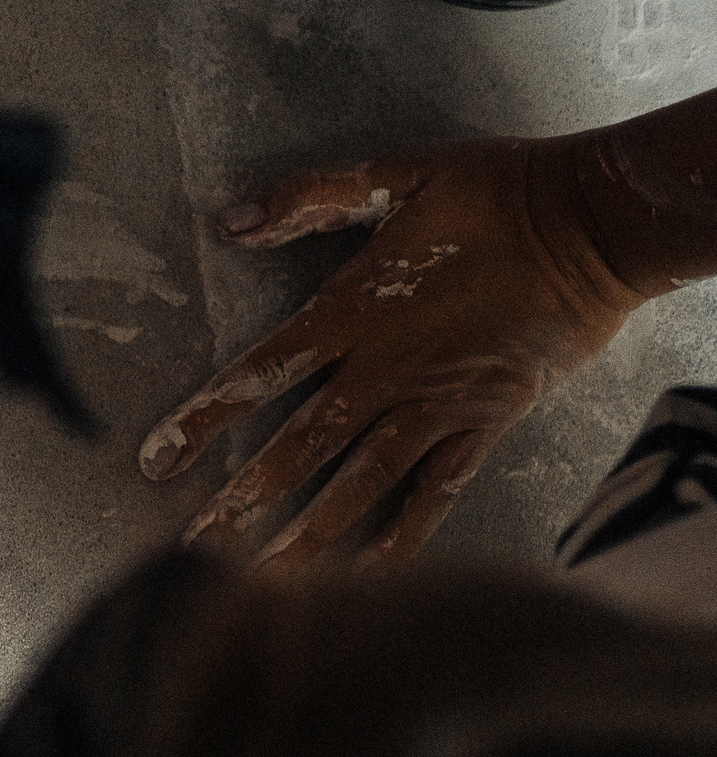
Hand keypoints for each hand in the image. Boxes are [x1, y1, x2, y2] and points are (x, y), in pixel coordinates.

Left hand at [140, 135, 644, 563]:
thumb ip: (310, 197)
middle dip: (243, 499)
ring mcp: (437, 404)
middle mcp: (388, 371)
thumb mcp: (399, 174)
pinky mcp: (485, 423)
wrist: (599, 224)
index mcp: (354, 313)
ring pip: (359, 483)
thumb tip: (230, 219)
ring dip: (309, 534)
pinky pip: (435, 491)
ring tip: (261, 582)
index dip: (205, 418)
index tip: (157, 461)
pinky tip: (370, 575)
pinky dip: (403, 536)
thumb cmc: (498, 193)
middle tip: (194, 549)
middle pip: (299, 447)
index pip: (260, 372)